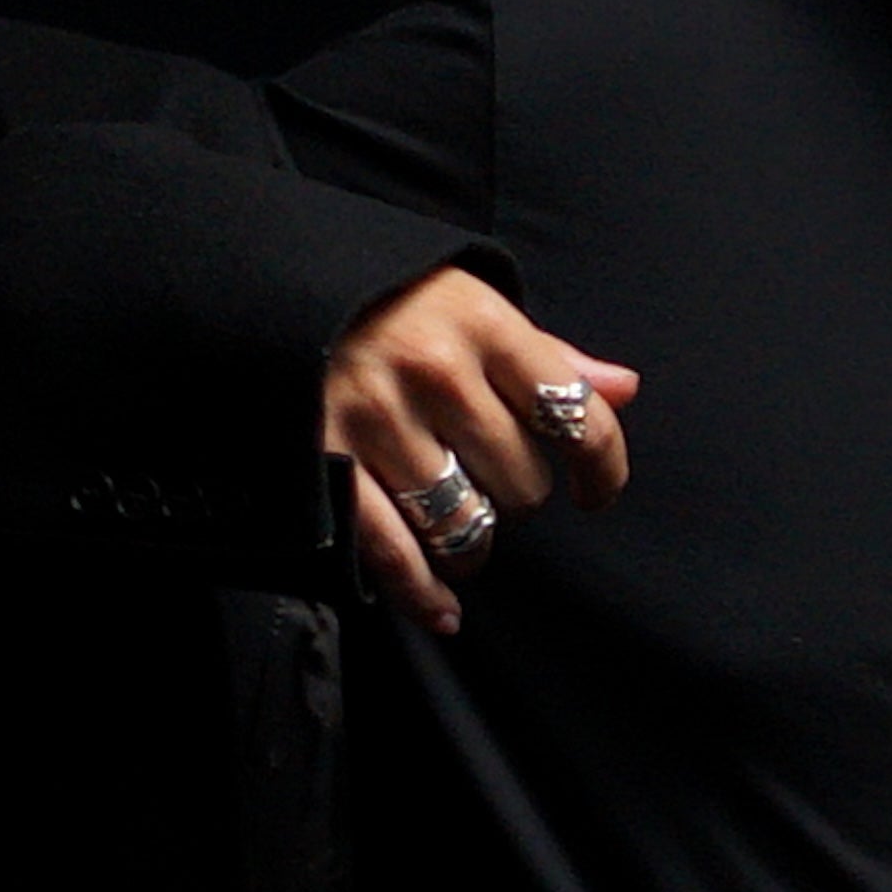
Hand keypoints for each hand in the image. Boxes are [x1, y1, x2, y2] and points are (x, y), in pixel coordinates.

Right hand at [323, 265, 637, 633]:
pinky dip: (423, 592)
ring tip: (465, 532)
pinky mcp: (325, 461)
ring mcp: (377, 419)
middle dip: (517, 493)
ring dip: (473, 541)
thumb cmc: (388, 296)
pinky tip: (443, 610)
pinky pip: (393, 550)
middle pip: (521, 483)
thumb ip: (547, 352)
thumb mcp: (469, 300)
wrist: (269, 281)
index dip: (603, 469)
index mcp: (484, 324)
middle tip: (489, 478)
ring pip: (464, 521)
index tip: (598, 493)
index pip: (575, 418)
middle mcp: (435, 370)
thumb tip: (622, 388)